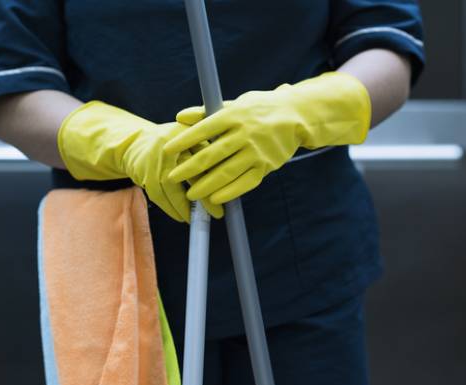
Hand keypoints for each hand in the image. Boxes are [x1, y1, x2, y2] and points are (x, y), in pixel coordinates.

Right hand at [58, 101, 222, 221]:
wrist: (136, 143)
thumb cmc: (173, 143)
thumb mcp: (190, 136)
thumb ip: (209, 147)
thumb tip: (232, 172)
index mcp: (184, 135)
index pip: (203, 159)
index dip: (216, 178)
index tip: (228, 194)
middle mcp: (168, 148)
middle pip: (189, 176)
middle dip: (203, 198)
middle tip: (217, 213)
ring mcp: (154, 163)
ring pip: (172, 191)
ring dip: (186, 208)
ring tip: (200, 219)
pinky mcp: (144, 177)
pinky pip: (160, 198)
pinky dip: (172, 210)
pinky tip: (183, 217)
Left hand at [163, 72, 370, 204]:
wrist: (297, 116)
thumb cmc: (260, 109)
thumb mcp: (234, 104)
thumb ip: (206, 112)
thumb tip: (179, 117)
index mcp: (234, 115)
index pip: (204, 128)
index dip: (185, 140)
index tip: (168, 151)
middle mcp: (244, 132)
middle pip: (213, 153)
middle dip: (190, 167)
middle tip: (172, 178)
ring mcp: (257, 150)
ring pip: (227, 171)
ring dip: (207, 185)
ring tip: (191, 195)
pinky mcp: (267, 165)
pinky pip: (246, 182)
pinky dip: (230, 192)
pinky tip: (215, 198)